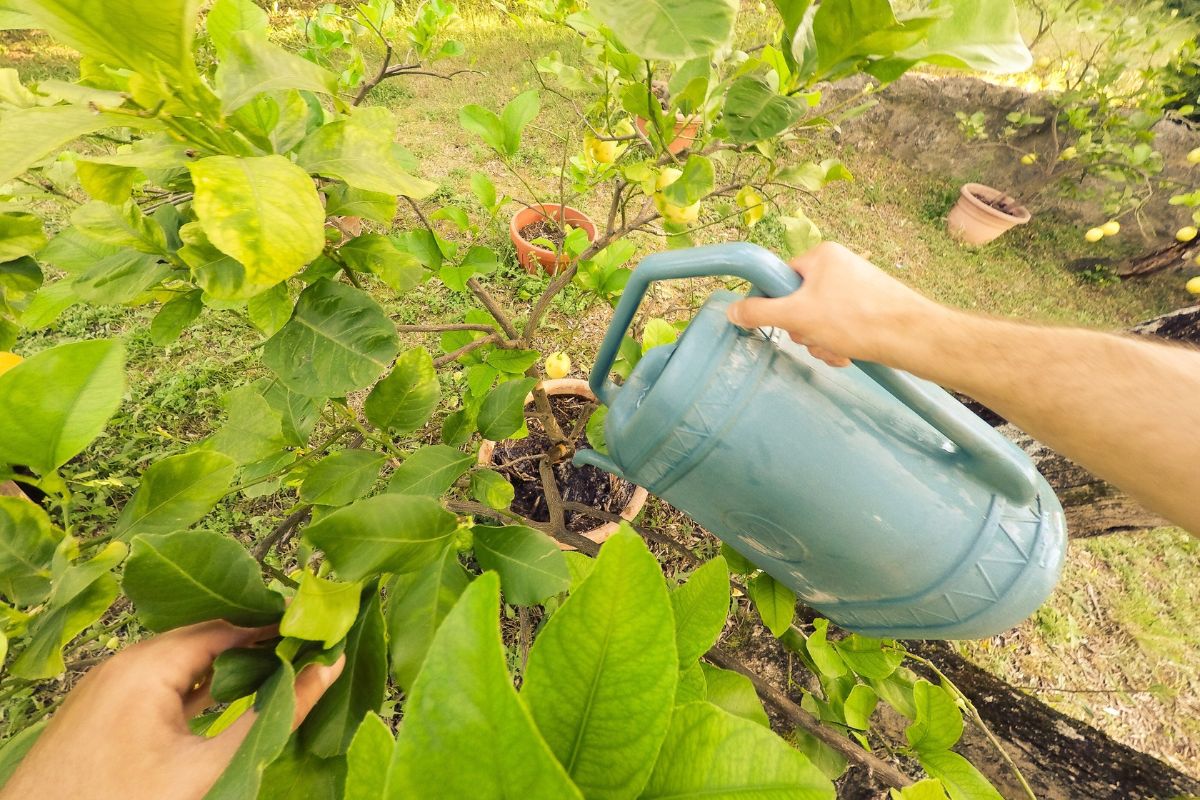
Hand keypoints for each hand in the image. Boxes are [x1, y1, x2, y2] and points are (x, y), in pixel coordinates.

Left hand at [0, 620, 344, 799]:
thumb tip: (330, 669)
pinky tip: (220, 702)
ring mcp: (105, 686)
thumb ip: (276, 715)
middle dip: (251, 646)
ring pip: (179, 662)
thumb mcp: (211, 766)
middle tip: (301, 655)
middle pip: (203, 639)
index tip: (315, 633)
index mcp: (148, 665)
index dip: (274, 629)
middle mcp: (121, 663)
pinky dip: (192, 687)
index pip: (228, 627)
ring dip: (222, 668)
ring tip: (271, 676)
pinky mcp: (98, 710)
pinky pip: (155, 683)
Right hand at [726, 242, 942, 366]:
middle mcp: (838, 267)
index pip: (780, 279)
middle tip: (817, 338)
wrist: (912, 337)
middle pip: (798, 302)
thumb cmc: (858, 319)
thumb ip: (760, 313)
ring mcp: (854, 288)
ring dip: (820, 341)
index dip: (775, 305)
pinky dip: (837, 344)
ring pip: (817, 319)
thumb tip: (731, 311)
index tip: (783, 323)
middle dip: (804, 330)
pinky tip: (848, 354)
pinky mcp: (867, 308)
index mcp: (821, 256)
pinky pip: (837, 327)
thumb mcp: (798, 316)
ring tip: (837, 349)